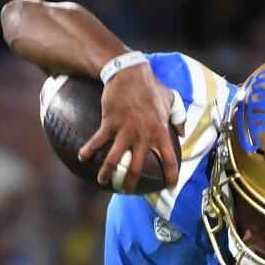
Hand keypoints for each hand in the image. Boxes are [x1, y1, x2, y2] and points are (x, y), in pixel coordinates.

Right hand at [81, 63, 179, 193]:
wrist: (129, 73)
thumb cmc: (150, 86)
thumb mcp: (170, 99)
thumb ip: (179, 117)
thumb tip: (182, 133)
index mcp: (160, 132)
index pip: (169, 160)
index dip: (171, 176)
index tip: (170, 186)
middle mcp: (143, 135)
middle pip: (137, 168)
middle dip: (131, 184)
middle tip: (126, 191)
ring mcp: (125, 131)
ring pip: (115, 160)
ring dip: (107, 173)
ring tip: (103, 181)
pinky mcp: (109, 123)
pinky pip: (97, 141)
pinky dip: (88, 150)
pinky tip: (82, 158)